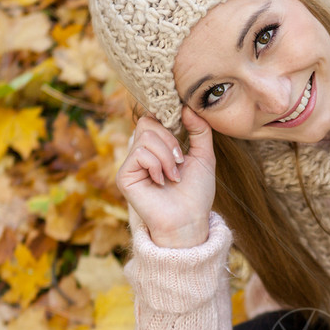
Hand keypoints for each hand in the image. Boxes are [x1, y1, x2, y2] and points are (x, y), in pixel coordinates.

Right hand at [116, 107, 215, 247]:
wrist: (190, 220)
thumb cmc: (197, 194)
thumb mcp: (204, 157)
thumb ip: (199, 131)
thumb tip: (188, 108)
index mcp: (157, 148)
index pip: (154, 118)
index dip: (167, 119)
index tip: (183, 127)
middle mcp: (141, 154)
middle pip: (146, 122)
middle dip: (169, 139)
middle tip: (180, 160)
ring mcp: (131, 165)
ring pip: (145, 137)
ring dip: (166, 156)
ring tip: (174, 175)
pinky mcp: (124, 176)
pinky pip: (139, 153)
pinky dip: (157, 165)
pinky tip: (162, 182)